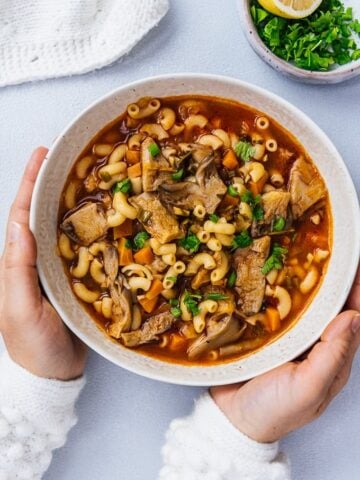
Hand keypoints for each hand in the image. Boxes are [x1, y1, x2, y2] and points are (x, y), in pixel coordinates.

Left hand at [0, 147, 86, 380]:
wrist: (52, 375)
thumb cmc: (32, 348)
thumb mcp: (20, 310)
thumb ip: (18, 270)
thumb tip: (20, 226)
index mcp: (18, 265)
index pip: (22, 216)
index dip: (30, 183)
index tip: (42, 155)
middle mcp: (37, 262)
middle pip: (43, 215)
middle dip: (51, 184)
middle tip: (69, 158)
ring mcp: (57, 271)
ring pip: (65, 229)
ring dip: (73, 202)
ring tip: (90, 179)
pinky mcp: (77, 282)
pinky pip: (85, 249)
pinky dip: (92, 230)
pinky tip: (107, 219)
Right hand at [211, 266, 359, 442]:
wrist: (232, 420)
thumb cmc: (272, 411)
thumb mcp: (307, 390)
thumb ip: (331, 356)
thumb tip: (352, 319)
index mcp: (332, 359)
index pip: (352, 319)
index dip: (356, 292)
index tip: (354, 266)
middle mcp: (314, 346)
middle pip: (330, 307)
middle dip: (333, 281)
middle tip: (328, 252)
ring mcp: (291, 339)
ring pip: (305, 305)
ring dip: (306, 282)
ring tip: (301, 255)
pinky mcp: (268, 335)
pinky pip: (278, 309)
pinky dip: (279, 292)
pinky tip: (273, 275)